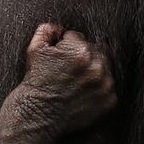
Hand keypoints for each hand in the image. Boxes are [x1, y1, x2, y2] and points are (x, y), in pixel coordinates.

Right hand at [9, 23, 116, 137]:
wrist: (36, 116)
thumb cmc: (35, 84)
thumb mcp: (34, 50)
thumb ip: (47, 30)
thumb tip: (58, 27)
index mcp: (81, 51)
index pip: (78, 38)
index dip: (65, 48)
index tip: (58, 62)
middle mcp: (97, 67)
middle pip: (95, 52)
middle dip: (82, 59)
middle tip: (67, 73)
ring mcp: (105, 86)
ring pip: (103, 70)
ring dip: (92, 74)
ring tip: (74, 84)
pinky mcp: (109, 102)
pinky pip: (107, 89)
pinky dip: (97, 91)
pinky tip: (81, 95)